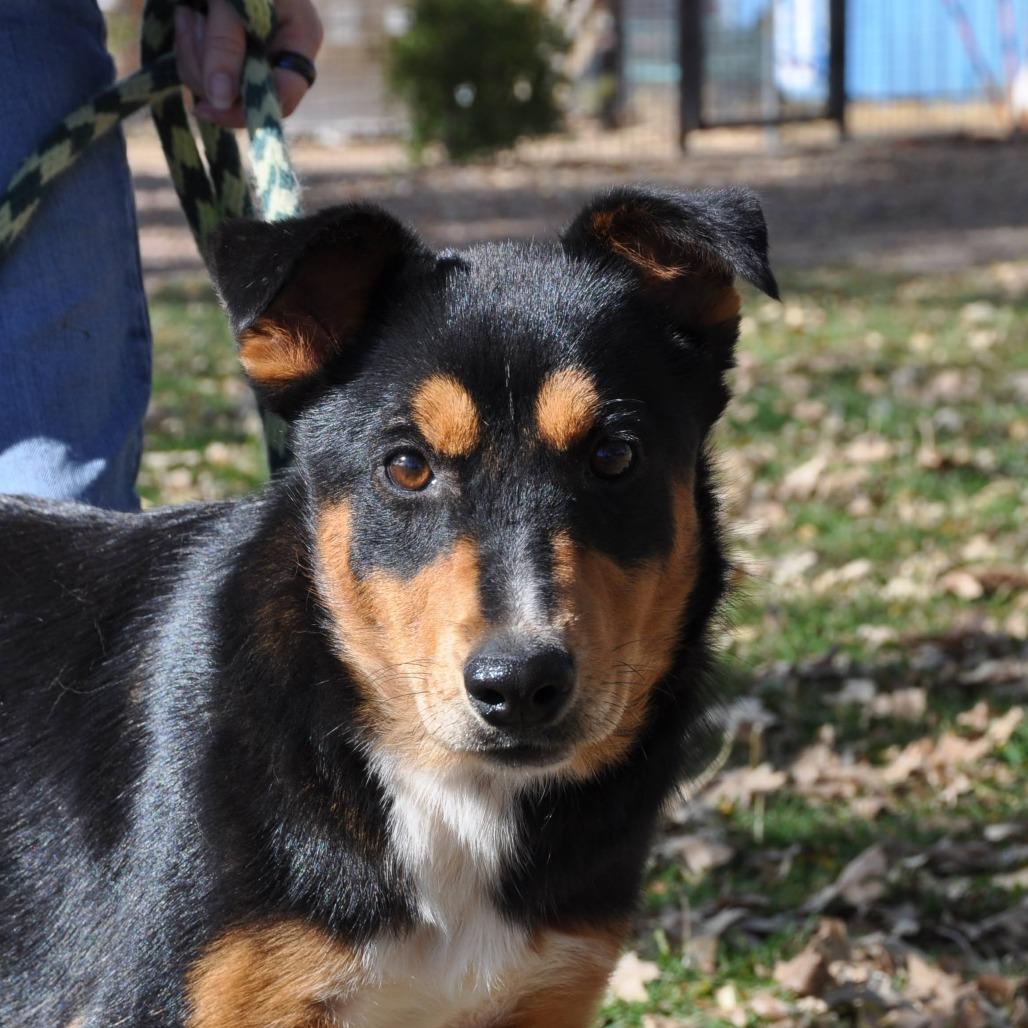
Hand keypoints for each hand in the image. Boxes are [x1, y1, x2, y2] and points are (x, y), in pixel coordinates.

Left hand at [174, 0, 323, 128]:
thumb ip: (226, 45)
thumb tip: (219, 99)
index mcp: (301, 37)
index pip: (284, 94)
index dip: (249, 108)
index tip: (210, 107)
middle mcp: (283, 55)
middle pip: (246, 96)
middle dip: (209, 66)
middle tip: (193, 18)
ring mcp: (257, 58)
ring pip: (219, 89)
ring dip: (193, 53)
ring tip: (190, 12)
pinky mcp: (231, 57)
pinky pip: (204, 76)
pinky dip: (188, 49)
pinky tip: (189, 17)